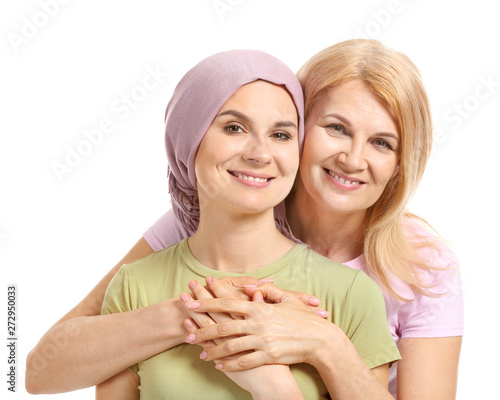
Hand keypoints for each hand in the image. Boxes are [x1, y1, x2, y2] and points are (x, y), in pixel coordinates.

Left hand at [184, 283, 339, 371]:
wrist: (320, 339)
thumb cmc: (303, 318)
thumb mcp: (287, 299)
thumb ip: (267, 292)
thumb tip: (249, 289)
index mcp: (260, 307)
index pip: (228, 303)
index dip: (208, 302)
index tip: (192, 302)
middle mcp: (257, 323)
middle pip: (223, 326)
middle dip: (202, 330)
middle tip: (187, 334)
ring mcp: (262, 340)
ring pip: (230, 346)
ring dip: (212, 350)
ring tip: (200, 353)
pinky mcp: (267, 355)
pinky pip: (243, 361)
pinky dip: (229, 364)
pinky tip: (219, 366)